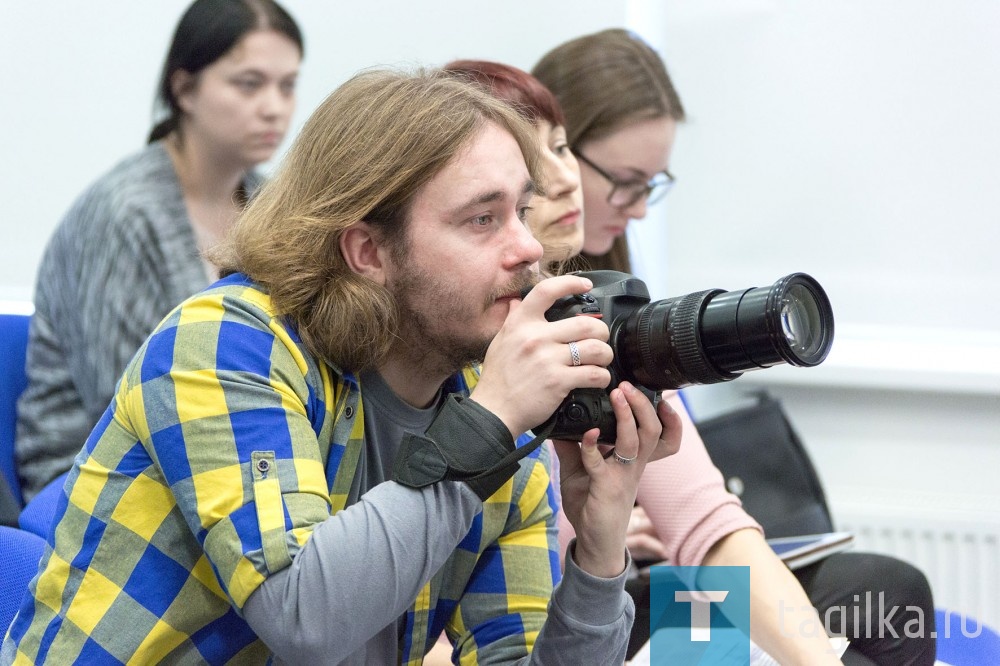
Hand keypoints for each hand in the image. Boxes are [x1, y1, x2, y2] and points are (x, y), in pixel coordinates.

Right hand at [470, 274, 612, 436]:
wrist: (494, 410)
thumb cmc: (498, 378)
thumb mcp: (501, 341)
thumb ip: (513, 319)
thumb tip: (519, 300)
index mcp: (520, 323)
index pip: (547, 291)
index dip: (571, 283)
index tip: (585, 285)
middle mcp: (535, 337)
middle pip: (586, 323)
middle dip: (601, 332)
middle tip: (600, 339)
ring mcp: (547, 359)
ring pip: (595, 348)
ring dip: (605, 355)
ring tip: (601, 360)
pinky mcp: (558, 381)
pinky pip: (594, 374)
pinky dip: (602, 377)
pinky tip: (597, 379)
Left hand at [552, 383, 681, 577]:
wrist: (594, 540)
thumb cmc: (592, 503)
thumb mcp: (579, 468)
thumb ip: (573, 445)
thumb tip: (559, 420)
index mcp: (632, 457)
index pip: (657, 431)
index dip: (663, 412)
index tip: (652, 389)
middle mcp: (633, 464)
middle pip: (654, 429)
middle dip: (644, 405)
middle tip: (627, 385)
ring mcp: (623, 475)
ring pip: (637, 441)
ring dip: (627, 416)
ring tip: (617, 395)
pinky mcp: (607, 487)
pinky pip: (601, 462)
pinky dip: (591, 446)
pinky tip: (585, 434)